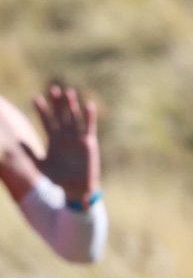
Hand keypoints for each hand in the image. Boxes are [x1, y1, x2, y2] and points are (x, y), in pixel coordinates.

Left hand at [33, 84, 100, 202]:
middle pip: (60, 115)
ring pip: (73, 117)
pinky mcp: (89, 142)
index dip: (42, 110)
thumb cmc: (58, 179)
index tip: (36, 98)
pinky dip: (89, 116)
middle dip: (56, 103)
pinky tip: (88, 104)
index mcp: (54, 139)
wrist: (76, 189)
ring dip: (71, 105)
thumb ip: (29, 155)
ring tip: (68, 91)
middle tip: (53, 88)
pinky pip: (89, 127)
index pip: (47, 121)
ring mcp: (77, 138)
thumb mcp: (41, 166)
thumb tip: (17, 143)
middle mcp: (65, 136)